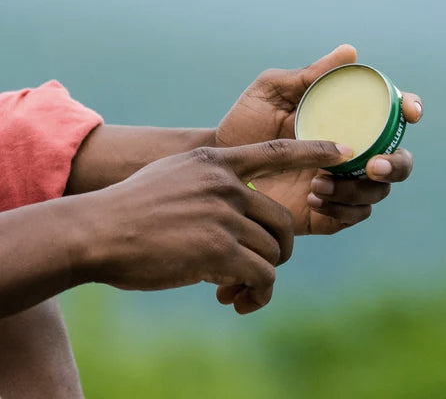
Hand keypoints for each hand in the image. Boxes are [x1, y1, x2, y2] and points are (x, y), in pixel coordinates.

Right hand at [77, 139, 349, 313]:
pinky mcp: (219, 249)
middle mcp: (226, 185)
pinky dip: (257, 294)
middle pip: (283, 221)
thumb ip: (213, 185)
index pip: (276, 152)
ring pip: (274, 252)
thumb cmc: (131, 209)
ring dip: (263, 277)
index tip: (344, 149)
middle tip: (257, 269)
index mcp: (216, 163)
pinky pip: (262, 276)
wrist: (96, 232)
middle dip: (279, 249)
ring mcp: (224, 214)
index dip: (314, 150)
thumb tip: (242, 209)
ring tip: (238, 291)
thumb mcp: (173, 177)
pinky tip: (235, 301)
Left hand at [216, 45, 422, 235]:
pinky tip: (312, 199)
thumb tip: (350, 52)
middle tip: (372, 164)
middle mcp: (349, 152)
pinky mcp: (326, 212)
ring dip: (358, 189)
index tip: (409, 113)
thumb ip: (307, 75)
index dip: (408, 111)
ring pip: (378, 191)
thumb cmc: (245, 122)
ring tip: (317, 183)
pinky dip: (342, 210)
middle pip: (397, 160)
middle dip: (396, 163)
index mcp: (344, 120)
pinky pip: (354, 216)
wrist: (219, 164)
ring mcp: (340, 183)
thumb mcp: (271, 92)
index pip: (389, 115)